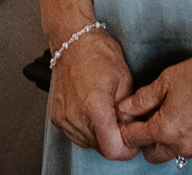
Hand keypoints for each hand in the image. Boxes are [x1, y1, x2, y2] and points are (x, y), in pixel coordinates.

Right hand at [49, 30, 138, 160]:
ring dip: (102, 136)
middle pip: (101, 149)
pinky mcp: (57, 118)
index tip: (133, 139)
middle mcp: (76, 117)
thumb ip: (129, 111)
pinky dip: (88, 129)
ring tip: (107, 113)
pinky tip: (93, 112)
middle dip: (116, 141)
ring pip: (89, 144)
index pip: (112, 150)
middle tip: (123, 123)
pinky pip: (77, 135)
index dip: (127, 148)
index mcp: (94, 107)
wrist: (72, 42)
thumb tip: (132, 129)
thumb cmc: (97, 53)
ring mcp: (64, 119)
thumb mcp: (124, 80)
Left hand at [115, 54, 191, 164]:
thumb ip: (142, 98)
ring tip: (173, 118)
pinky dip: (190, 141)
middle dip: (145, 141)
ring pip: (174, 153)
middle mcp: (181, 145)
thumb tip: (124, 108)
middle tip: (148, 121)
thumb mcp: (167, 80)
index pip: (134, 139)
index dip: (126, 129)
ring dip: (168, 142)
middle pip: (152, 155)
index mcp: (165, 129)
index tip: (126, 122)